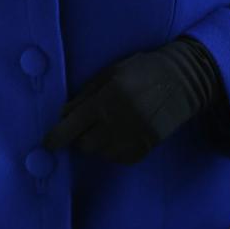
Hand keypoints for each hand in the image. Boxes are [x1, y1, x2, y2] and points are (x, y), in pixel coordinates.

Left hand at [42, 37, 219, 164]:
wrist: (182, 81)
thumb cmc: (142, 70)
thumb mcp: (110, 73)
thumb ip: (85, 95)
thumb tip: (63, 115)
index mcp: (107, 99)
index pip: (72, 126)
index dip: (56, 137)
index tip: (47, 144)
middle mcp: (118, 122)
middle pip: (84, 145)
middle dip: (80, 136)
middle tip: (88, 123)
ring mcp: (133, 138)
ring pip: (101, 153)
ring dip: (98, 142)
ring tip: (108, 124)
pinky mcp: (145, 148)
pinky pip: (118, 158)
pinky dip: (114, 149)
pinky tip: (121, 133)